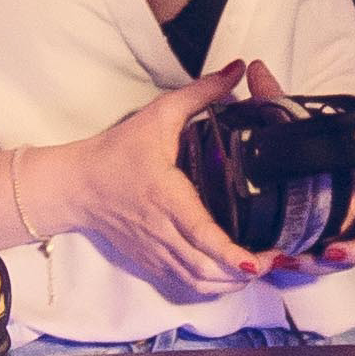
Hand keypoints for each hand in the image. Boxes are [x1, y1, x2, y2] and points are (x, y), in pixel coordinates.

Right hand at [18, 67, 264, 299]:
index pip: (200, 233)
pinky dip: (212, 286)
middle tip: (277, 260)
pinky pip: (186, 285)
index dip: (230, 253)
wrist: (76, 185)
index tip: (257, 261)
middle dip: (245, 272)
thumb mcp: (158, 114)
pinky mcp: (150, 262)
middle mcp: (161, 231)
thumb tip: (237, 69)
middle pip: (205, 268)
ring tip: (261, 268)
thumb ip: (201, 92)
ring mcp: (155, 252)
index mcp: (165, 197)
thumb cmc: (117, 150)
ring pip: (198, 282)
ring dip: (231, 283)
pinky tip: (232, 276)